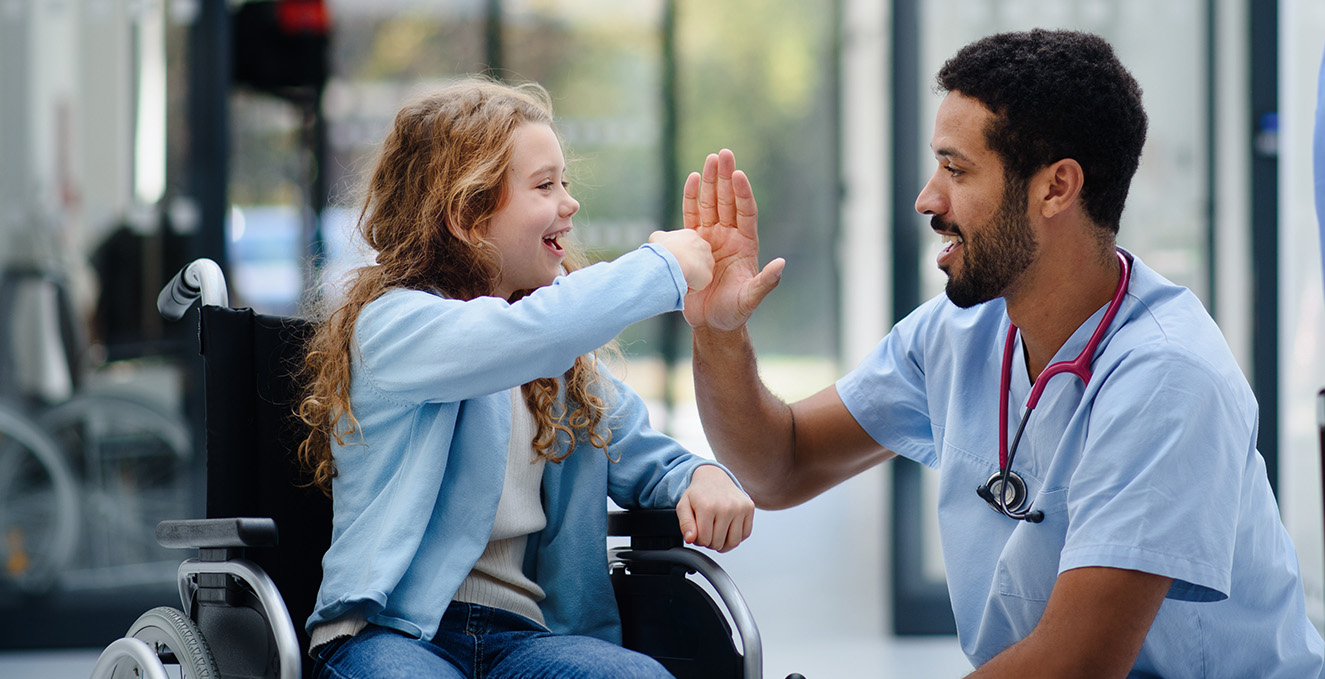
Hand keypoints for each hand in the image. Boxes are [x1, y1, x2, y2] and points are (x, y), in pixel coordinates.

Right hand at [649, 229, 714, 290]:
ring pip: (699, 271)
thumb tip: (660, 242)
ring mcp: (708, 261)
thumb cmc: (664, 250)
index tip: (672, 260)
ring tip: (678, 276)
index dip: (679, 254)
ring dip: (690, 275)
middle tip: (675, 269)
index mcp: (691, 235)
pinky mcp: (708, 275)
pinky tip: (681, 283)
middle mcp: (703, 246)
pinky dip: (689, 286)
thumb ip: (662, 238)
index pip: (688, 246)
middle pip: (696, 258)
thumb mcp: (657, 238)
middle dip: (687, 264)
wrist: (671, 262)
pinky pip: (698, 284)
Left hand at [676, 465, 754, 551]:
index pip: (704, 540)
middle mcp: (726, 507)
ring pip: (734, 542)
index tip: (698, 532)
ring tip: (717, 534)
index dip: (698, 541)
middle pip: (718, 543)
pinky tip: (728, 530)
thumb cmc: (698, 494)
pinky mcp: (749, 507)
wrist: (713, 477)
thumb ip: (685, 524)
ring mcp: (740, 507)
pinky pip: (745, 534)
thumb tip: (690, 539)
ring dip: (724, 543)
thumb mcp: (683, 506)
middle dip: (710, 542)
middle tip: (707, 532)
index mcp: (707, 507)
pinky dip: (736, 537)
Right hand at [681, 149, 784, 330]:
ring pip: (710, 204)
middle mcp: (729, 236)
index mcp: (746, 244)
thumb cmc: (734, 312)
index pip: (745, 212)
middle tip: (724, 154)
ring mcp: (710, 238)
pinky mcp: (692, 244)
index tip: (739, 175)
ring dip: (710, 182)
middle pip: (727, 201)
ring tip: (710, 160)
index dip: (743, 193)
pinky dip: (691, 198)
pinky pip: (691, 216)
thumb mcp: (751, 298)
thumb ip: (766, 282)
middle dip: (726, 178)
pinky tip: (693, 180)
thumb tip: (781, 264)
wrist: (710, 323)